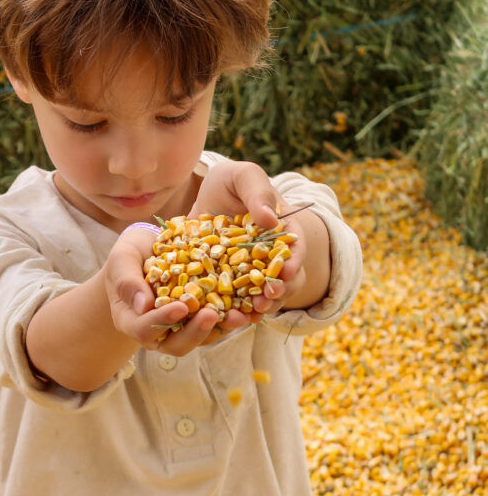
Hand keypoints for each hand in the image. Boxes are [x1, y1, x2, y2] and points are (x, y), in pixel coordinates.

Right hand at [104, 225, 259, 354]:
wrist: (148, 251)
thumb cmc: (130, 256)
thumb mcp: (122, 259)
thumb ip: (126, 279)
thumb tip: (142, 305)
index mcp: (132, 321)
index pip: (144, 329)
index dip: (161, 321)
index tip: (180, 307)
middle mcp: (157, 332)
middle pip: (176, 344)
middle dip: (196, 331)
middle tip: (212, 314)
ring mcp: (182, 328)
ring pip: (201, 338)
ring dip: (221, 328)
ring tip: (239, 315)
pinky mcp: (202, 319)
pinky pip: (219, 324)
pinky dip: (233, 316)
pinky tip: (250, 306)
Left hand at [190, 160, 327, 315]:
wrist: (201, 198)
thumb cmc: (229, 182)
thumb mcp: (242, 176)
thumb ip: (257, 192)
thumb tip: (270, 219)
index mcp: (282, 232)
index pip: (294, 249)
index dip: (293, 262)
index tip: (286, 272)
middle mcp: (270, 258)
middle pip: (284, 280)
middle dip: (279, 291)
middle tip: (268, 297)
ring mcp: (250, 274)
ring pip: (262, 296)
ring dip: (260, 307)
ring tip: (252, 313)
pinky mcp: (228, 284)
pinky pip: (235, 303)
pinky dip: (234, 312)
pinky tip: (229, 319)